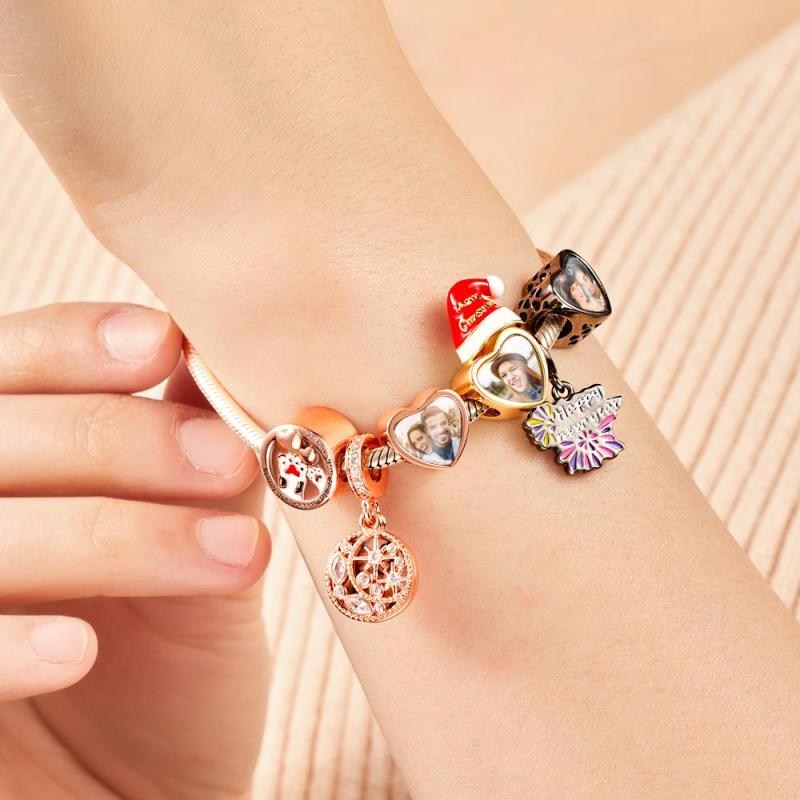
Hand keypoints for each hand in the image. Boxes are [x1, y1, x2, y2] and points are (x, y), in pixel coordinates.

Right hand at [0, 302, 269, 798]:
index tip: (162, 343)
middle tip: (225, 460)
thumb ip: (198, 457)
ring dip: (105, 536)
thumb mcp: (199, 551)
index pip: (5, 366)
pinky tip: (74, 650)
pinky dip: (0, 645)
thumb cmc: (169, 676)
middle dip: (112, 437)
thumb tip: (215, 352)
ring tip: (233, 554)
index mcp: (9, 468)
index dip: (71, 345)